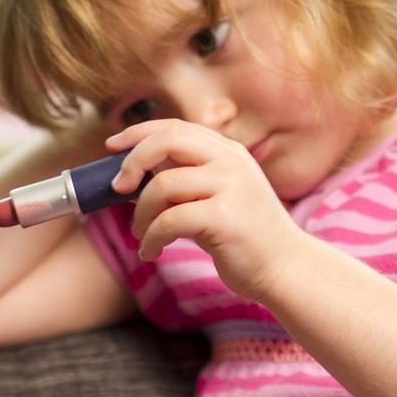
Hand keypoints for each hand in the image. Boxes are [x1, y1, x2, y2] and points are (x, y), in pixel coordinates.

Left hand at [106, 119, 306, 301]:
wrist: (285, 269)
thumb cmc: (243, 239)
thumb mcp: (214, 200)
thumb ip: (182, 185)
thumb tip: (130, 180)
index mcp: (228, 153)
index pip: (175, 127)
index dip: (138, 133)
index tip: (111, 147)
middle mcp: (231, 161)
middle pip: (167, 140)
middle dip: (133, 161)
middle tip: (117, 188)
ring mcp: (231, 186)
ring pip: (163, 184)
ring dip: (141, 212)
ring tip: (141, 234)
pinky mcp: (225, 216)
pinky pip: (169, 220)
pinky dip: (151, 238)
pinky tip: (151, 252)